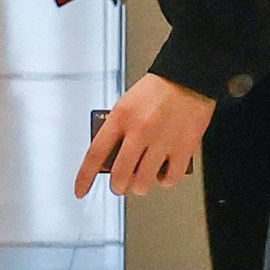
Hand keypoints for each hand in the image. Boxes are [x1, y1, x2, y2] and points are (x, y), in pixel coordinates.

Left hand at [78, 74, 215, 198]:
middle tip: (121, 184)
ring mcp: (162, 141)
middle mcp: (140, 130)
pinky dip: (165, 180)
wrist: (189, 79)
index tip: (81, 190)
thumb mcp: (127, 105)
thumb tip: (110, 159)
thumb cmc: (158, 91)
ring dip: (140, 186)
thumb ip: (118, 130)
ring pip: (143, 182)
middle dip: (118, 185)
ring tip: (144, 177)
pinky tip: (164, 172)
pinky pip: (170, 179)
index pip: (95, 154)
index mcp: (122, 117)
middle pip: (120, 175)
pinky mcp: (184, 148)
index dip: (85, 177)